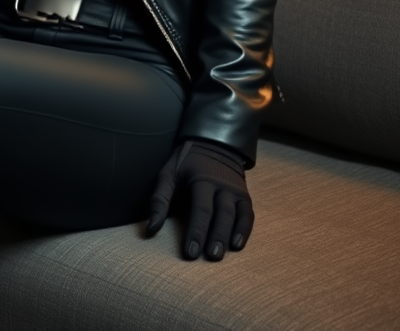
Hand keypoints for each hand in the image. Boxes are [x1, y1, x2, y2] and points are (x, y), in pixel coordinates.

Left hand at [146, 140, 253, 260]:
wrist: (212, 143)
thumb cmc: (185, 163)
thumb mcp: (168, 174)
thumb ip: (159, 201)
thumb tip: (151, 229)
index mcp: (201, 179)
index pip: (200, 209)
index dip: (196, 231)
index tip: (190, 253)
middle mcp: (222, 185)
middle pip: (221, 213)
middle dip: (215, 236)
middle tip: (210, 257)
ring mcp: (235, 189)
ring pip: (235, 214)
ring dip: (229, 235)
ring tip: (221, 254)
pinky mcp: (244, 195)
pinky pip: (248, 214)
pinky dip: (245, 230)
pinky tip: (237, 245)